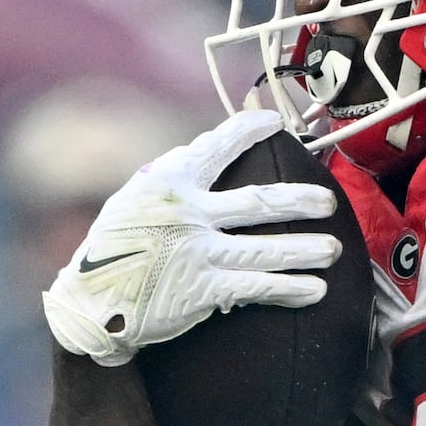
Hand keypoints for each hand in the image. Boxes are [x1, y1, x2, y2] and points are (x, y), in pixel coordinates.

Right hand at [40, 108, 341, 367]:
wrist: (91, 304)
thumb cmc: (113, 250)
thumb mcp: (133, 201)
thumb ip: (171, 181)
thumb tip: (204, 154)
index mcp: (169, 183)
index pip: (217, 147)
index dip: (249, 131)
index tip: (276, 121)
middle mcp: (189, 214)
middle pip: (260, 203)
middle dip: (301, 201)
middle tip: (329, 203)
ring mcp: (199, 253)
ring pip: (267, 248)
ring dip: (306, 251)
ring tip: (334, 251)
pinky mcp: (204, 289)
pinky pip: (258, 287)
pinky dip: (289, 288)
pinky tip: (314, 291)